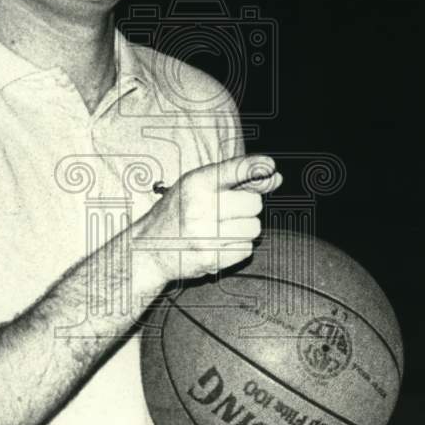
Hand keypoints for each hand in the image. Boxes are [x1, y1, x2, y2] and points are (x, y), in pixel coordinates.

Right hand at [137, 154, 282, 282]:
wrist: (148, 248)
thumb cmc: (180, 212)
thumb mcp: (199, 186)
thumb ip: (237, 180)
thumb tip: (276, 177)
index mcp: (196, 183)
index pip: (236, 169)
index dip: (257, 167)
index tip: (270, 166)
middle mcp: (200, 207)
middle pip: (254, 204)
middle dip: (248, 208)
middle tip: (229, 211)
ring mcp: (204, 234)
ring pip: (254, 228)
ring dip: (244, 229)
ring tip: (221, 229)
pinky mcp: (210, 258)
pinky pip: (246, 249)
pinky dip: (238, 247)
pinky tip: (219, 244)